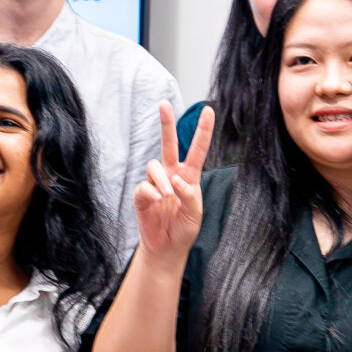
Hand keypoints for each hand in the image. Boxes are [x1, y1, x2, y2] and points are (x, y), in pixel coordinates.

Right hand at [131, 103, 210, 260]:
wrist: (167, 248)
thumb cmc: (184, 229)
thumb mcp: (196, 214)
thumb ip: (190, 195)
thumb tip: (176, 179)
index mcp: (189, 176)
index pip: (197, 149)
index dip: (203, 130)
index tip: (208, 110)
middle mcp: (172, 174)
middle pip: (168, 143)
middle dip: (166, 123)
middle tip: (163, 103)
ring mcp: (155, 183)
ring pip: (154, 165)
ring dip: (162, 179)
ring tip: (167, 196)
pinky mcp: (142, 195)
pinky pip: (144, 185)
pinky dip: (152, 192)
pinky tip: (157, 201)